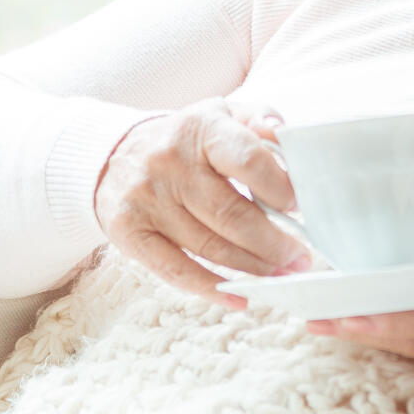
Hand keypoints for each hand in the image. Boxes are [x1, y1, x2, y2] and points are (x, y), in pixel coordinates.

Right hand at [93, 96, 309, 308]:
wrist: (113, 154)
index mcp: (201, 128)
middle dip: (273, 243)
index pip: (249, 161)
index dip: (280, 189)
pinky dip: (212, 289)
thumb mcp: (222, 115)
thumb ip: (258, 122)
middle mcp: (171, 162)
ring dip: (252, 268)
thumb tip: (285, 136)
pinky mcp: (129, 232)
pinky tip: (240, 298)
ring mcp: (147, 199)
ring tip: (281, 275)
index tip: (300, 207)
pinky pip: (175, 270)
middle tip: (300, 258)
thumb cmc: (187, 139)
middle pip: (232, 215)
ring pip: (210, 247)